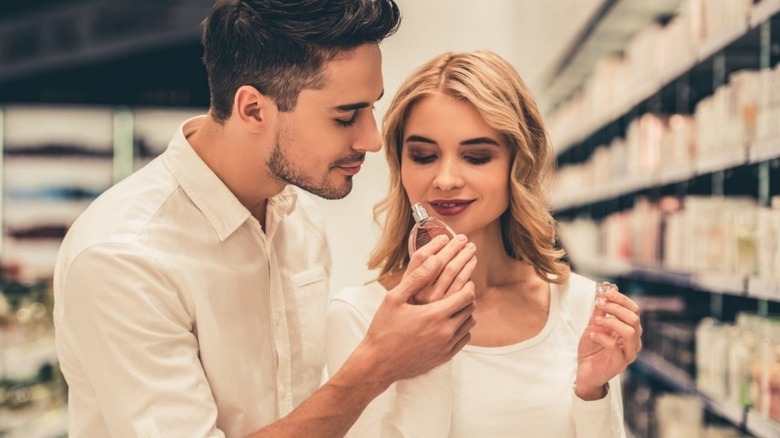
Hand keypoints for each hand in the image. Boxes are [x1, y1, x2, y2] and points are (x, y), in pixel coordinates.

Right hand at [360, 235, 476, 385]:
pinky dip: (462, 328)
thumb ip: (416, 278)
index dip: (468, 285)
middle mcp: (445, 331)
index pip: (466, 295)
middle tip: (460, 288)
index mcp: (435, 315)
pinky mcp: (444, 357)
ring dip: (466, 312)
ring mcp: (446, 346)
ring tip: (455, 304)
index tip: (463, 279)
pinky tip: (451, 322)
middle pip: (470, 308)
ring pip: (469, 324)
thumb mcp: (394, 298)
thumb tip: (434, 259)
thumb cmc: (383, 329)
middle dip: (468, 296)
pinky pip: (464, 339)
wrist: (378, 363)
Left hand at [575, 282, 641, 399]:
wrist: (585, 371)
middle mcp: (634, 341)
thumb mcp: (593, 326)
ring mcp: (629, 353)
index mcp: (630, 329)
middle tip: (599, 304)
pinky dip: (602, 337)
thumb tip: (602, 294)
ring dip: (611, 322)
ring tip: (596, 321)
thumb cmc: (592, 348)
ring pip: (630, 332)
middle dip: (615, 308)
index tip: (605, 292)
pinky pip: (615, 346)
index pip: (634, 310)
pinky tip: (592, 335)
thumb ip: (599, 312)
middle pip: (634, 319)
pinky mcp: (620, 363)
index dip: (621, 299)